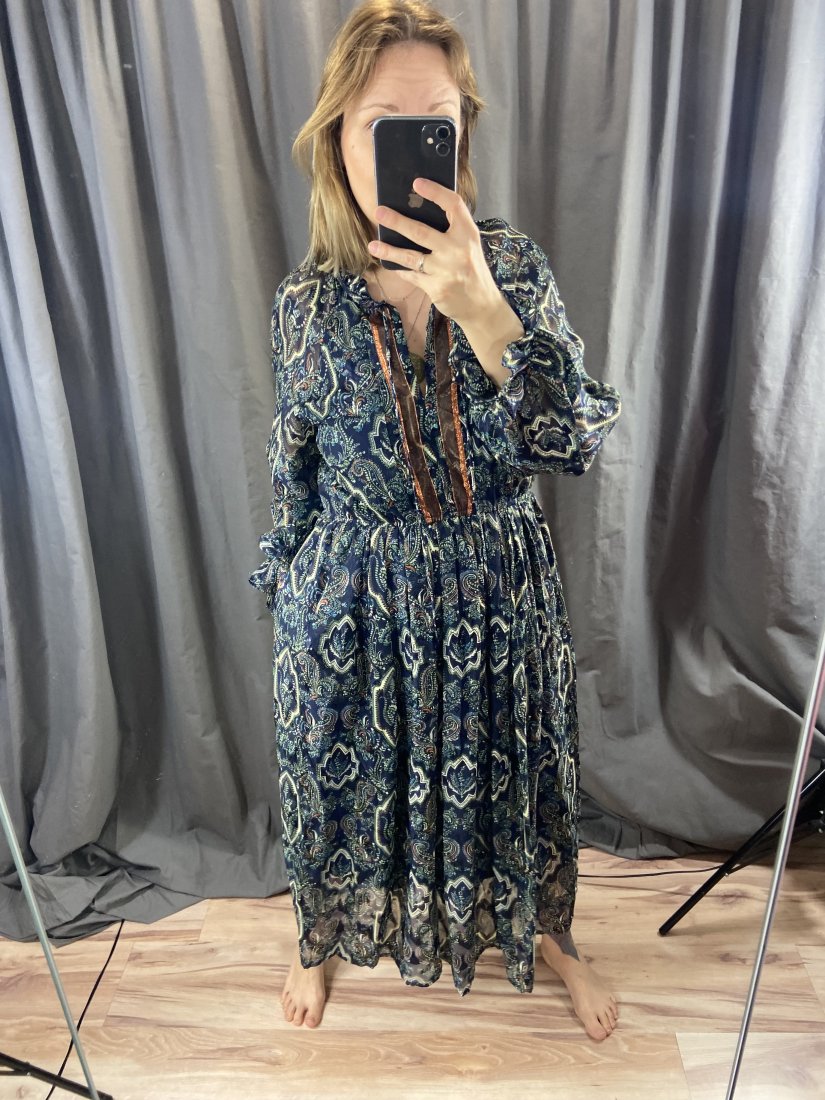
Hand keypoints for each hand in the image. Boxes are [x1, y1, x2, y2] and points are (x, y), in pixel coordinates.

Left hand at [368, 178, 500, 329]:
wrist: (481, 305)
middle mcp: (457, 250)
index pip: (453, 205)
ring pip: (411, 257)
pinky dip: (400, 269)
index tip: (417, 183)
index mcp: (467, 233)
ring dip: (389, 250)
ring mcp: (445, 270)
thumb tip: (419, 212)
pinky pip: (412, 275)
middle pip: (421, 231)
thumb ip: (452, 231)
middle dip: (397, 222)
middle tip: (379, 212)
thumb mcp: (469, 245)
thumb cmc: (472, 269)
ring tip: (372, 245)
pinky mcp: (435, 287)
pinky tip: (388, 263)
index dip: (435, 192)